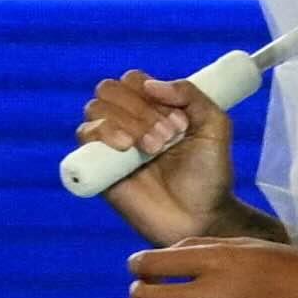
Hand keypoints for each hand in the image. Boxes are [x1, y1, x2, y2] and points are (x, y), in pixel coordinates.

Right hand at [78, 68, 240, 237]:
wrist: (202, 217)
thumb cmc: (209, 174)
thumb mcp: (214, 126)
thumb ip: (190, 94)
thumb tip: (150, 84)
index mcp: (152, 108)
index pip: (132, 80)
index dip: (151, 91)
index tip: (180, 121)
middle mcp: (128, 123)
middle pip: (108, 90)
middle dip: (139, 108)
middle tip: (168, 137)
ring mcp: (111, 146)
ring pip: (95, 110)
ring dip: (127, 121)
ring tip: (155, 148)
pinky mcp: (99, 169)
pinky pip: (83, 138)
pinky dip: (102, 133)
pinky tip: (126, 147)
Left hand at [129, 237, 297, 297]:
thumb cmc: (293, 270)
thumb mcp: (251, 245)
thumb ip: (205, 247)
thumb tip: (164, 257)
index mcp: (218, 261)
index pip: (150, 264)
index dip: (137, 266)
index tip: (143, 269)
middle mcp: (215, 294)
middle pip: (142, 297)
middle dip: (139, 293)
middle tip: (151, 293)